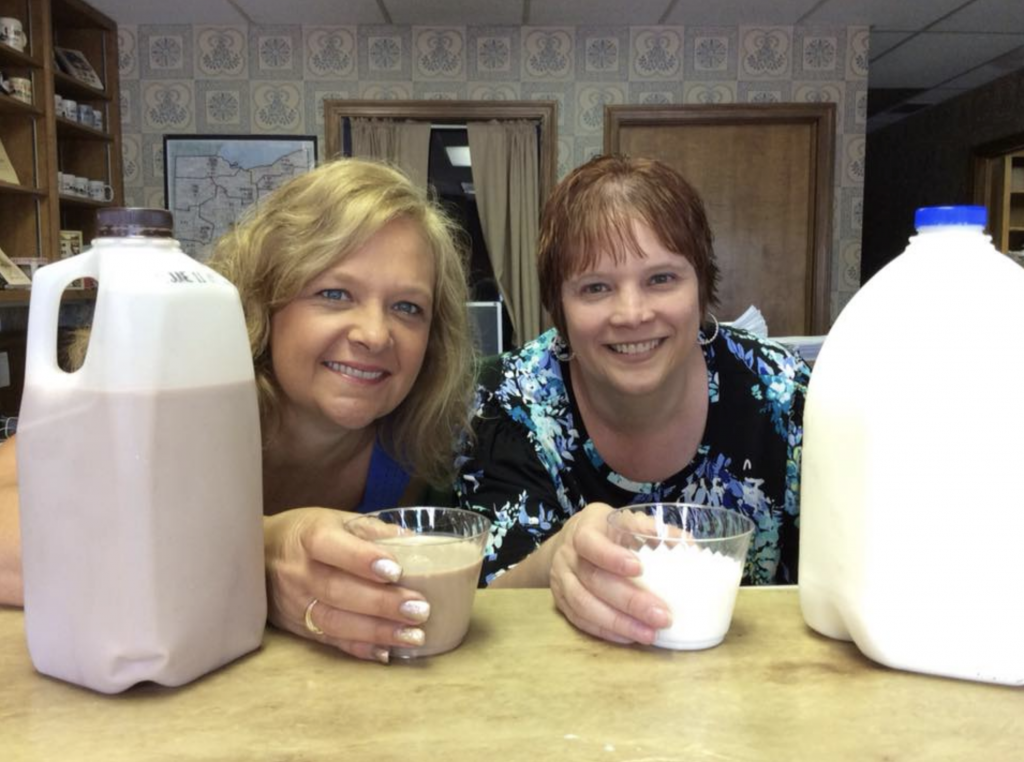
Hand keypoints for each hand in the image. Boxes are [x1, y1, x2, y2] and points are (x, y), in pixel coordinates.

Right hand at [264, 507, 430, 662]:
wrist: (258, 556)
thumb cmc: (307, 534)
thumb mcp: (335, 520)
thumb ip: (372, 531)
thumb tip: (417, 542)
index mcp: (309, 538)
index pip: (330, 547)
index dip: (361, 559)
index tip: (395, 570)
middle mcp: (298, 572)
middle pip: (337, 590)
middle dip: (381, 603)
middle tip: (419, 609)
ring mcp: (296, 603)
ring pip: (334, 621)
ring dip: (377, 631)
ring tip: (413, 636)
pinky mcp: (298, 627)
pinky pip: (330, 641)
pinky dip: (359, 648)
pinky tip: (387, 652)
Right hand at [548, 502, 671, 644]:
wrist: (567, 543)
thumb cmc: (605, 531)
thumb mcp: (624, 519)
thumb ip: (653, 529)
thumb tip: (690, 546)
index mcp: (584, 530)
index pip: (591, 543)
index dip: (611, 557)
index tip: (640, 569)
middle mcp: (568, 556)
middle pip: (593, 580)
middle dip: (629, 601)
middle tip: (662, 616)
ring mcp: (560, 581)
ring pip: (584, 605)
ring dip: (619, 623)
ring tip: (650, 634)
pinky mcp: (561, 603)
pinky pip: (580, 620)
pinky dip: (606, 631)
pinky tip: (630, 637)